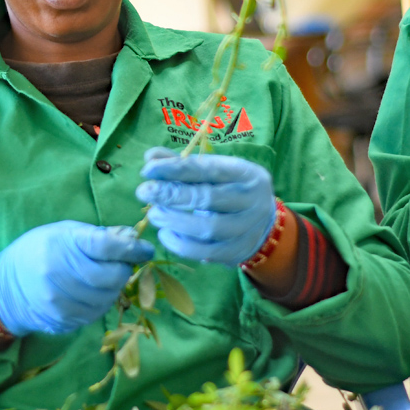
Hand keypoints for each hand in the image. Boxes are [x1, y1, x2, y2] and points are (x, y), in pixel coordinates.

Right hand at [0, 221, 153, 336]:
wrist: (5, 287)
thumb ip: (98, 235)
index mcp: (62, 244)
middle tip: (122, 265)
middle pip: (111, 276)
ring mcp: (59, 300)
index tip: (145, 249)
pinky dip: (101, 303)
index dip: (132, 248)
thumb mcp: (63, 232)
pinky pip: (95, 314)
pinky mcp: (61, 319)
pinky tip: (93, 294)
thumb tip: (132, 239)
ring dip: (114, 289)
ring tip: (105, 279)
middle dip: (124, 270)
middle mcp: (59, 273)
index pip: (107, 245)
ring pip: (107, 298)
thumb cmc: (39, 251)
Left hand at [136, 147, 275, 266]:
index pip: (207, 169)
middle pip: (208, 198)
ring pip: (207, 227)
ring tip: (154, 214)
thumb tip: (149, 157)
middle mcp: (250, 200)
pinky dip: (181, 244)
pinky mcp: (237, 251)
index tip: (148, 170)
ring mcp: (246, 228)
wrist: (265, 223)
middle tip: (144, 192)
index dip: (175, 169)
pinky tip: (165, 234)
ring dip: (174, 221)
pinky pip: (206, 252)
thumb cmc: (230, 190)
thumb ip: (182, 163)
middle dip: (171, 195)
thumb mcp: (214, 171)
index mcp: (245, 173)